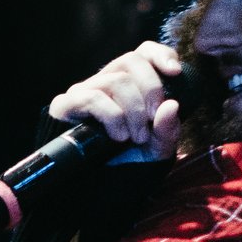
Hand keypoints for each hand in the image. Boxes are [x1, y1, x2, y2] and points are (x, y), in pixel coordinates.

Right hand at [47, 42, 186, 158]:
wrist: (98, 188)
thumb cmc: (127, 161)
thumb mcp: (156, 148)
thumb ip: (168, 130)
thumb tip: (172, 106)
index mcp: (130, 84)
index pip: (143, 53)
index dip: (160, 54)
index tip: (175, 72)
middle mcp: (106, 81)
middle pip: (131, 60)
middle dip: (150, 88)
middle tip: (154, 117)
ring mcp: (85, 91)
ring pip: (116, 80)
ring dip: (133, 110)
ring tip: (135, 136)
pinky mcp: (66, 105)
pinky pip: (93, 97)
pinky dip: (113, 116)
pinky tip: (117, 136)